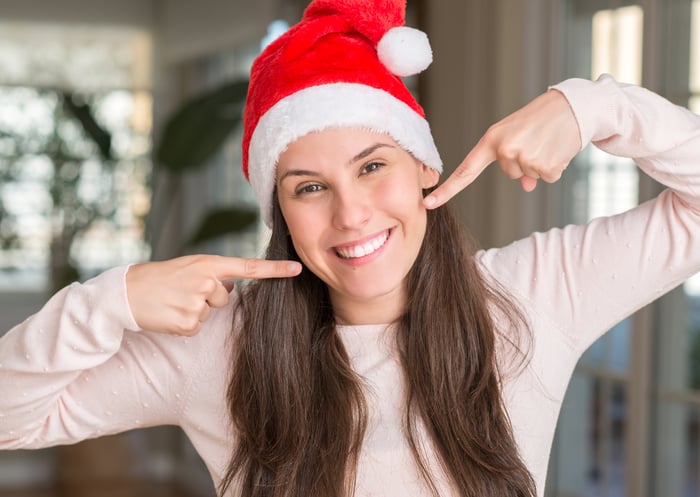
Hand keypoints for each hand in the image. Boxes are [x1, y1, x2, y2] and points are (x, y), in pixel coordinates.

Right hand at [126, 254, 301, 335]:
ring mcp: (197, 303)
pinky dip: (184, 323)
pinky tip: (168, 313)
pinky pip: (197, 326)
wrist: (125, 293)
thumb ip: (213, 275)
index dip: (275, 270)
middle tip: (181, 290)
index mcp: (208, 263)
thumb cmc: (160, 278)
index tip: (298, 268)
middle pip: (224, 297)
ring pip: (209, 313)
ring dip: (194, 309)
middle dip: (207, 296)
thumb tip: (230, 289)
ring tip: (172, 300)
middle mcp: (206, 281)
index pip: (249, 267)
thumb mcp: (189, 267)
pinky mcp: (187, 322)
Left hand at [424, 89, 581, 208]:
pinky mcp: (544, 166)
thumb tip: (526, 186)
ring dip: (542, 163)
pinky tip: (559, 148)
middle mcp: (504, 150)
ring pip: (530, 177)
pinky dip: (556, 167)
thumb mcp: (520, 134)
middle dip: (525, 162)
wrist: (573, 106)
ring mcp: (523, 158)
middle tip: (538, 139)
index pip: (465, 170)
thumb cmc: (542, 118)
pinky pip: (547, 178)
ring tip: (549, 141)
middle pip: (511, 174)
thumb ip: (513, 158)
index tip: (428, 203)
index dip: (447, 189)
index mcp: (491, 140)